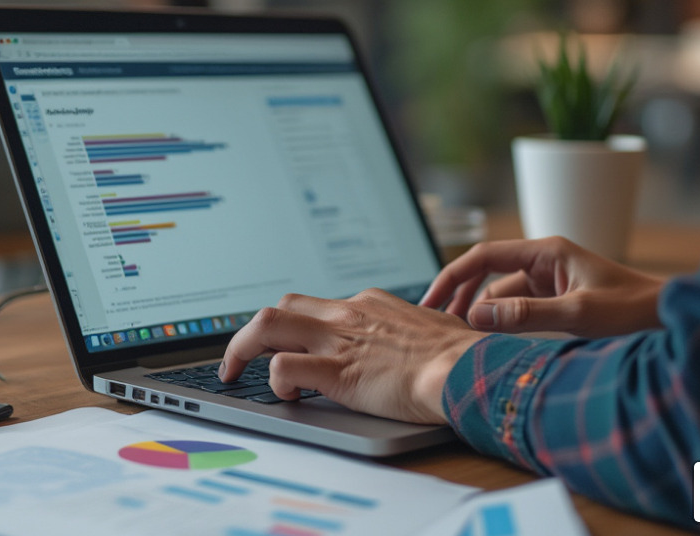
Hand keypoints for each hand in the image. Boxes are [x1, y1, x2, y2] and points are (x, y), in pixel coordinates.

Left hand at [220, 289, 485, 424]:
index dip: (293, 327)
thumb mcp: (428, 328)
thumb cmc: (458, 355)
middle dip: (251, 332)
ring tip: (234, 373)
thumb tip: (414, 340)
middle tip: (240, 357)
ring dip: (241, 348)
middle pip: (280, 306)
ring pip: (266, 324)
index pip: (314, 305)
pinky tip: (288, 396)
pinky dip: (274, 381)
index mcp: (368, 304)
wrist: (465, 368)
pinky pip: (282, 366)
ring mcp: (338, 341)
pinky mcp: (335, 372)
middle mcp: (346, 315)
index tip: (285, 344)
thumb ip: (407, 330)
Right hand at [420, 237, 662, 337]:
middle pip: (486, 273)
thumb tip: (476, 316)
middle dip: (459, 295)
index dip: (452, 277)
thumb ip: (525, 314)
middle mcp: (544, 261)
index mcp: (546, 251)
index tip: (430, 302)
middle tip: (435, 323)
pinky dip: (500, 322)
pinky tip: (489, 341)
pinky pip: (517, 307)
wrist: (669, 317)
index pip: (484, 256)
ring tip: (457, 337)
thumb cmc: (633, 309)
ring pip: (500, 294)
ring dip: (480, 312)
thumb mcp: (577, 313)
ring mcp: (550, 280)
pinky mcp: (556, 300)